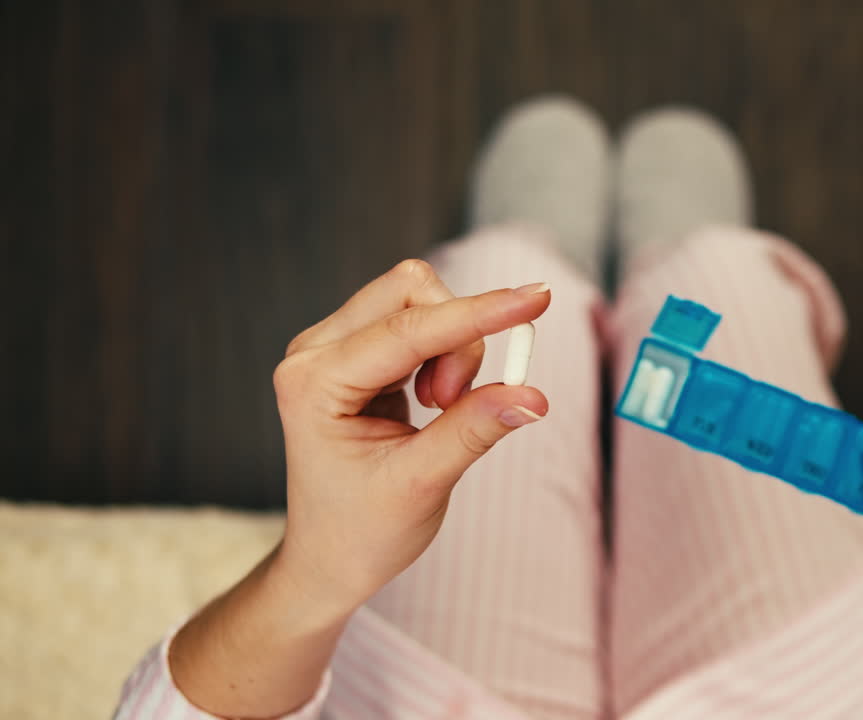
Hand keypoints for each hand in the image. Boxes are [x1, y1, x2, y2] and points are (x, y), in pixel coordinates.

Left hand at [271, 259, 551, 613]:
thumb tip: (532, 394)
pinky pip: (418, 322)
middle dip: (458, 336)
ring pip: (419, 302)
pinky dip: (445, 354)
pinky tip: (434, 400)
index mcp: (313, 383)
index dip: (478, 314)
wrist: (329, 558)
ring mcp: (331, 347)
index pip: (408, 330)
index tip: (536, 299)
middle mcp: (314, 352)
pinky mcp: (356, 351)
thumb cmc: (362, 530)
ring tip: (441, 409)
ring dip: (453, 349)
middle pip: (410, 292)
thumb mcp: (423, 483)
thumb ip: (475, 429)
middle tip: (455, 402)